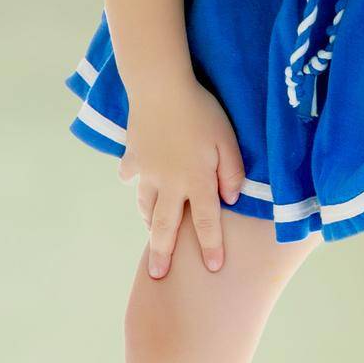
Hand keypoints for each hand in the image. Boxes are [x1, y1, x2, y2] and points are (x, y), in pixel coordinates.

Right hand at [117, 77, 245, 278]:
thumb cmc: (200, 111)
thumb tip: (231, 199)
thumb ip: (232, 172)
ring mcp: (147, 170)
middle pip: (165, 226)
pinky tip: (133, 180)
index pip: (207, 223)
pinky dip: (132, 180)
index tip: (212, 269)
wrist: (159, 87)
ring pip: (145, 204)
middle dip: (162, 253)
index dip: (211, 247)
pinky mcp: (133, 154)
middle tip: (157, 276)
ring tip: (149, 233)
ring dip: (148, 220)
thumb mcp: (227, 139)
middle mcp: (170, 183)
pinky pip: (130, 174)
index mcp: (196, 181)